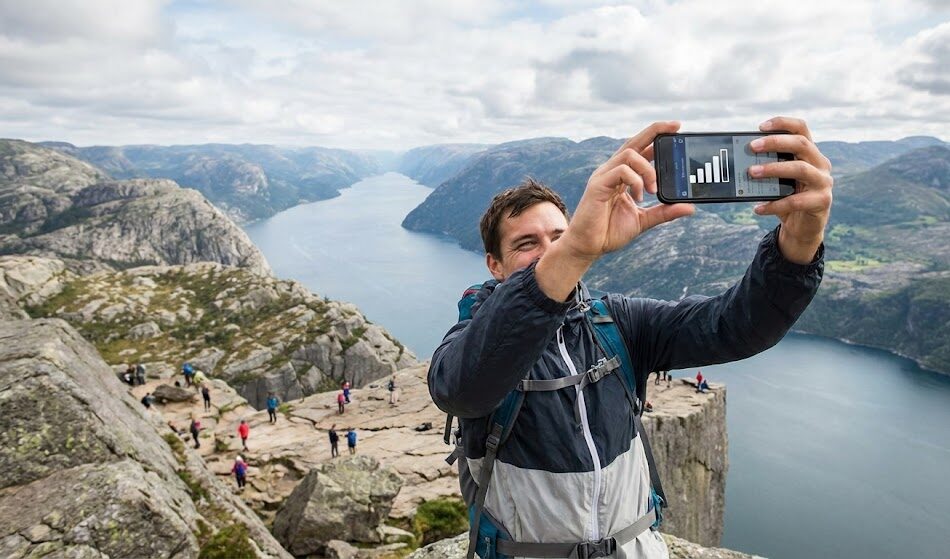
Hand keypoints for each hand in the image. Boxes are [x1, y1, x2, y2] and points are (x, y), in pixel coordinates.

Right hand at [559, 121, 695, 260]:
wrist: (588, 247)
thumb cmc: (610, 232)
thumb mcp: (643, 220)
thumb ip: (664, 212)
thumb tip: (690, 207)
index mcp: (622, 176)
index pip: (640, 149)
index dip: (656, 136)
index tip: (677, 129)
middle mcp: (612, 171)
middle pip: (633, 141)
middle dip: (655, 131)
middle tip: (676, 127)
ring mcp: (603, 176)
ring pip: (629, 154)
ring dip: (648, 169)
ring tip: (654, 190)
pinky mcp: (598, 185)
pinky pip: (621, 171)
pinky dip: (636, 181)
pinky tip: (639, 197)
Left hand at [750, 117, 832, 263]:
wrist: (803, 228)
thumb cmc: (788, 198)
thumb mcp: (779, 180)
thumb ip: (769, 167)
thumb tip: (741, 161)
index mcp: (810, 153)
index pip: (801, 129)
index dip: (783, 123)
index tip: (761, 126)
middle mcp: (821, 164)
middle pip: (801, 144)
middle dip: (775, 143)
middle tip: (751, 147)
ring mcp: (824, 182)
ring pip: (800, 169)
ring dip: (773, 169)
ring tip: (751, 173)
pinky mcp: (822, 201)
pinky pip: (796, 201)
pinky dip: (774, 204)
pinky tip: (758, 208)